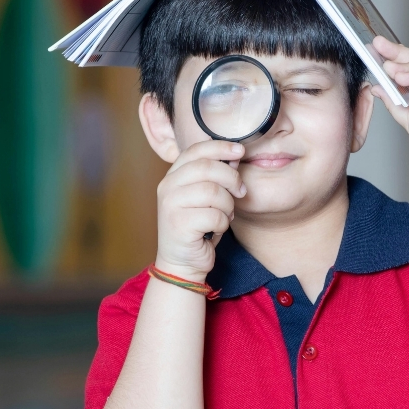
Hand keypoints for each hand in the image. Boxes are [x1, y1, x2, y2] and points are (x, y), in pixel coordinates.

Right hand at [155, 140, 246, 281]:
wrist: (182, 262)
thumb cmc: (197, 228)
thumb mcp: (205, 197)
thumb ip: (215, 176)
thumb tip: (235, 155)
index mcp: (172, 176)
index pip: (196, 150)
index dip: (220, 147)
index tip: (240, 150)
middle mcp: (167, 187)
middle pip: (208, 168)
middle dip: (232, 178)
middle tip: (241, 191)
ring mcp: (170, 205)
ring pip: (213, 192)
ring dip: (227, 205)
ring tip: (225, 215)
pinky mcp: (179, 225)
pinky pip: (214, 216)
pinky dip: (223, 223)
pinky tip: (216, 229)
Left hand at [370, 36, 408, 178]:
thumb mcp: (408, 119)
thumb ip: (393, 102)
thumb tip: (377, 88)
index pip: (405, 73)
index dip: (389, 64)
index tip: (372, 55)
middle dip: (394, 54)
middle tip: (376, 45)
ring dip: (402, 66)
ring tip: (386, 67)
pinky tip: (402, 77)